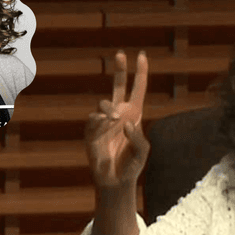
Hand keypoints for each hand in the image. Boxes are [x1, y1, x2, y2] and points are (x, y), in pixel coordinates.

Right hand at [85, 50, 149, 188]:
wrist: (115, 180)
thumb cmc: (132, 165)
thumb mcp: (143, 152)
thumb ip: (138, 137)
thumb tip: (124, 122)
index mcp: (135, 115)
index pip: (138, 90)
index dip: (140, 73)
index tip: (142, 56)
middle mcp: (120, 114)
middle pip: (119, 85)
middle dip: (120, 70)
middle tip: (120, 54)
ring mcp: (104, 121)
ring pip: (104, 103)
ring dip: (110, 109)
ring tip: (115, 119)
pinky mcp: (91, 131)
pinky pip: (93, 118)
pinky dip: (99, 122)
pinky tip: (103, 127)